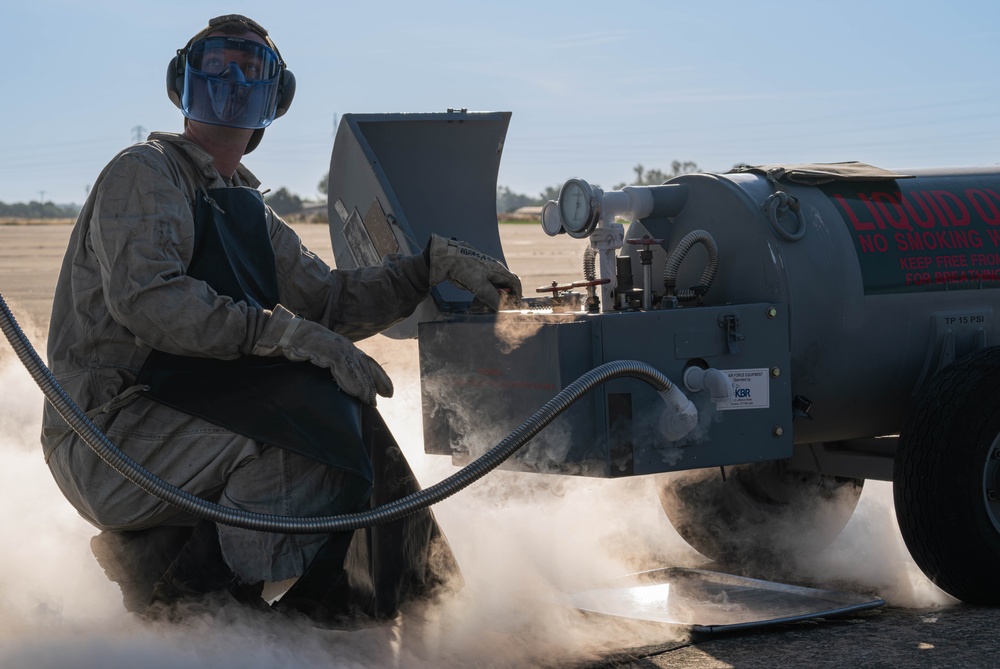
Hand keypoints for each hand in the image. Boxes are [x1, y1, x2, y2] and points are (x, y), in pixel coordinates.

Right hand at [252, 305, 392, 405]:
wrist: (264, 332)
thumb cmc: (282, 346)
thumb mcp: (308, 357)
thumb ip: (322, 365)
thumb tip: (332, 385)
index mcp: (334, 342)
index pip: (360, 358)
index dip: (375, 373)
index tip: (385, 390)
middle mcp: (335, 340)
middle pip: (362, 360)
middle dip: (375, 378)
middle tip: (385, 396)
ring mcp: (327, 341)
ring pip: (353, 363)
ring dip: (362, 382)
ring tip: (369, 399)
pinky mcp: (317, 344)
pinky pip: (338, 363)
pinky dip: (348, 378)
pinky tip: (354, 391)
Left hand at [426, 234, 522, 309]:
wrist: (446, 261)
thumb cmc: (465, 268)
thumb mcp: (481, 286)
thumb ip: (493, 298)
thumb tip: (503, 309)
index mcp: (499, 270)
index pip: (514, 283)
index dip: (517, 295)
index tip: (514, 307)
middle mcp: (493, 272)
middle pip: (505, 288)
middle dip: (503, 300)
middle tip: (499, 310)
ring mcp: (484, 275)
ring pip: (494, 291)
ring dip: (492, 300)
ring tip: (486, 307)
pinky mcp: (475, 279)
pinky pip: (483, 291)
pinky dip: (483, 298)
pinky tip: (477, 303)